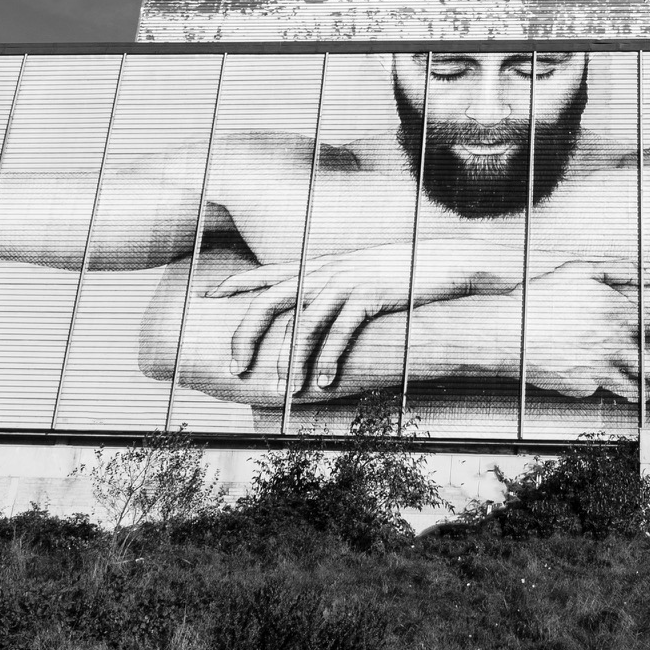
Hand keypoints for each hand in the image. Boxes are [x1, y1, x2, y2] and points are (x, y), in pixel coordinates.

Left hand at [206, 236, 518, 396]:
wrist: (447, 261)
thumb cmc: (402, 273)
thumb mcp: (359, 273)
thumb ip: (332, 287)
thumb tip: (311, 311)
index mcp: (320, 267)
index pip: (265, 274)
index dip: (232, 285)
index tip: (202, 296)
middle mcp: (327, 272)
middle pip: (270, 300)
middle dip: (245, 333)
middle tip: (235, 367)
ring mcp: (349, 282)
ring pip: (305, 323)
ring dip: (290, 360)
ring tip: (283, 389)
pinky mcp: (373, 296)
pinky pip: (343, 332)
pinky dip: (329, 360)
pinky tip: (322, 384)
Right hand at [519, 260, 649, 403]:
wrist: (502, 332)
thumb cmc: (543, 295)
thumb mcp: (582, 270)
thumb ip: (626, 271)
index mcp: (623, 313)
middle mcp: (616, 345)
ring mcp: (599, 371)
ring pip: (640, 388)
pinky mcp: (582, 388)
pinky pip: (603, 386)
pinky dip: (608, 381)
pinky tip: (597, 370)